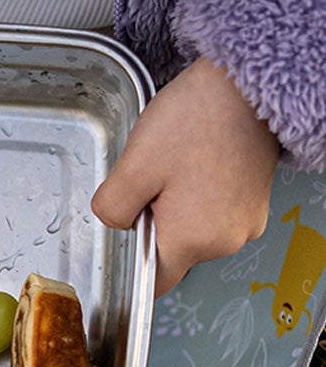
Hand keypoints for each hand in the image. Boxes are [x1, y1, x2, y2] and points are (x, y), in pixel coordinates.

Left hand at [91, 57, 279, 295]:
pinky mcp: (254, 202)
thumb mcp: (134, 166)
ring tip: (177, 163)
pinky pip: (214, 211)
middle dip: (153, 221)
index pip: (153, 281)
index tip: (126, 228)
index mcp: (193, 240)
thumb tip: (114, 223)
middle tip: (151, 177)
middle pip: (172, 251)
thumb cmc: (196, 120)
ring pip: (193, 229)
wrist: (246, 85)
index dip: (132, 259)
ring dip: (175, 205)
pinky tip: (195, 161)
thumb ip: (112, 208)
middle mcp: (226, 241)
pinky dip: (199, 194)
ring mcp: (245, 221)